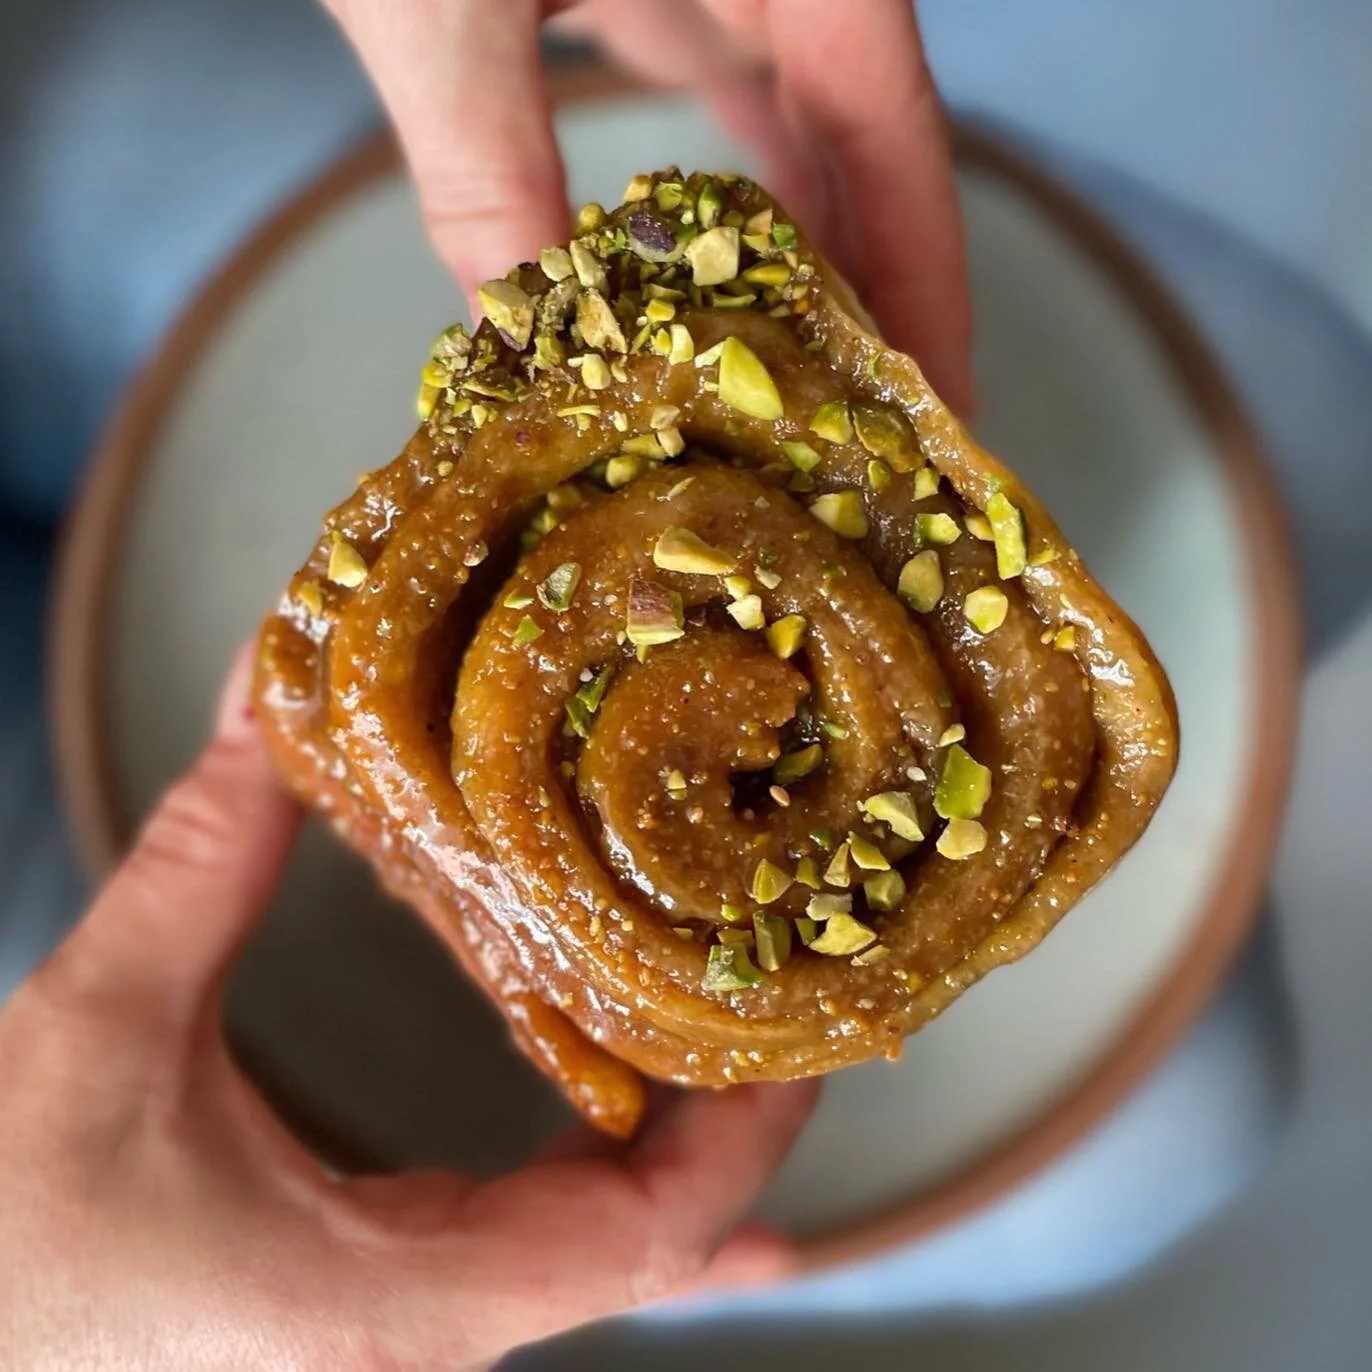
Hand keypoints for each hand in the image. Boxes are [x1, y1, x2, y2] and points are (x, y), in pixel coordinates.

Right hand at [0, 649, 816, 1369]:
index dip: (747, 1140)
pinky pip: (535, 1245)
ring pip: (597, 1248)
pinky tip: (634, 1118)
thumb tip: (264, 703)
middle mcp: (421, 1335)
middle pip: (649, 1242)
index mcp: (392, 1301)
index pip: (644, 1239)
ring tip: (744, 1039)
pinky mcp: (370, 1295)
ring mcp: (403, 1325)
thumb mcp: (100, 1031)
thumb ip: (204, 860)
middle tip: (787, 998)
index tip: (798, 1035)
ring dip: (686, 1151)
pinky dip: (611, 1180)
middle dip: (738, 1127)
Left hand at [322, 0, 973, 416]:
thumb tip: (521, 352)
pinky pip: (730, 99)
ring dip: (810, 256)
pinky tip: (718, 285)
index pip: (892, 131)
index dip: (926, 282)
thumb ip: (485, 170)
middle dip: (879, 293)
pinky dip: (730, 198)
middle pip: (868, 146)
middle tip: (873, 440)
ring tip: (808, 394)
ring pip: (804, 130)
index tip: (940, 409)